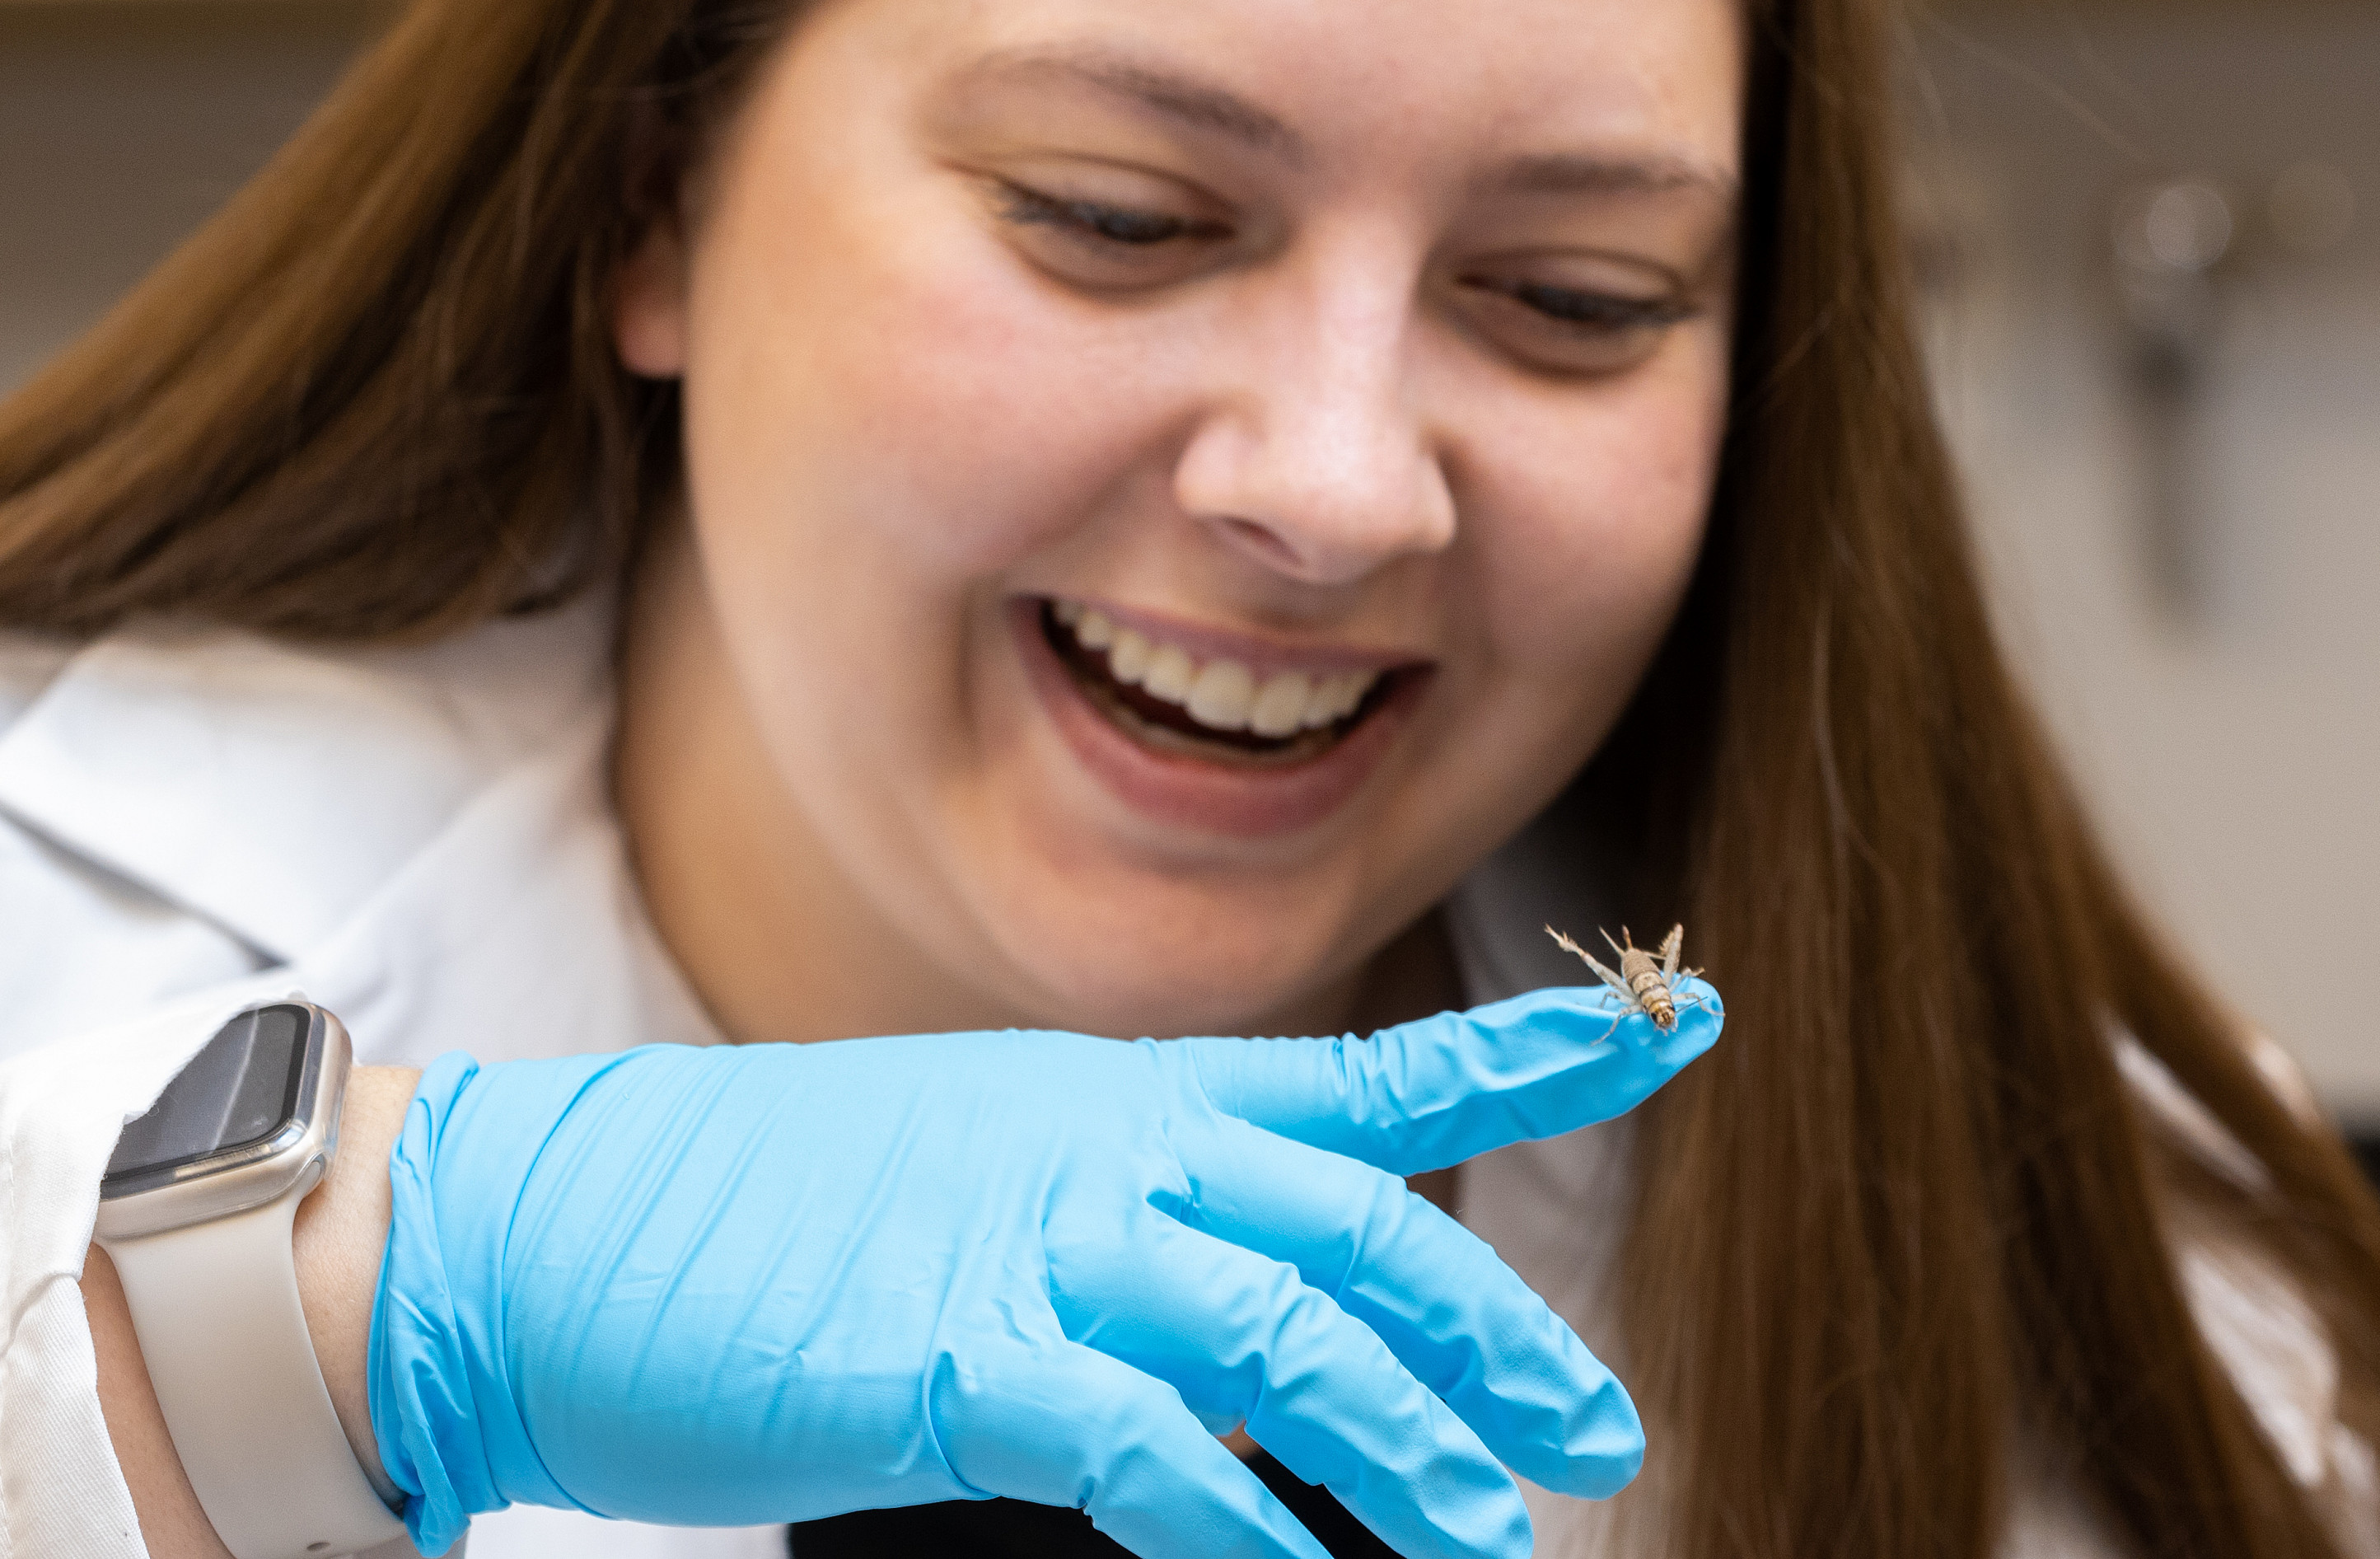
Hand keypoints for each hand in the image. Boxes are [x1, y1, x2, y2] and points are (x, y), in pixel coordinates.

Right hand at [368, 982, 1721, 1557]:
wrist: (560, 1222)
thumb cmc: (772, 1212)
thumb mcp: (986, 1169)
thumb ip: (1130, 1222)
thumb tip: (1252, 1315)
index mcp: (1129, 1094)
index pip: (1373, 1070)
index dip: (1536, 1046)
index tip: (1673, 1018)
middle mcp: (1110, 1148)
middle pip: (1361, 1225)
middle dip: (1493, 1331)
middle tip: (1593, 1428)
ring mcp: (1036, 1243)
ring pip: (1283, 1331)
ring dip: (1403, 1440)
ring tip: (1496, 1530)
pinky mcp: (958, 1353)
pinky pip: (1146, 1445)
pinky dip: (1237, 1525)